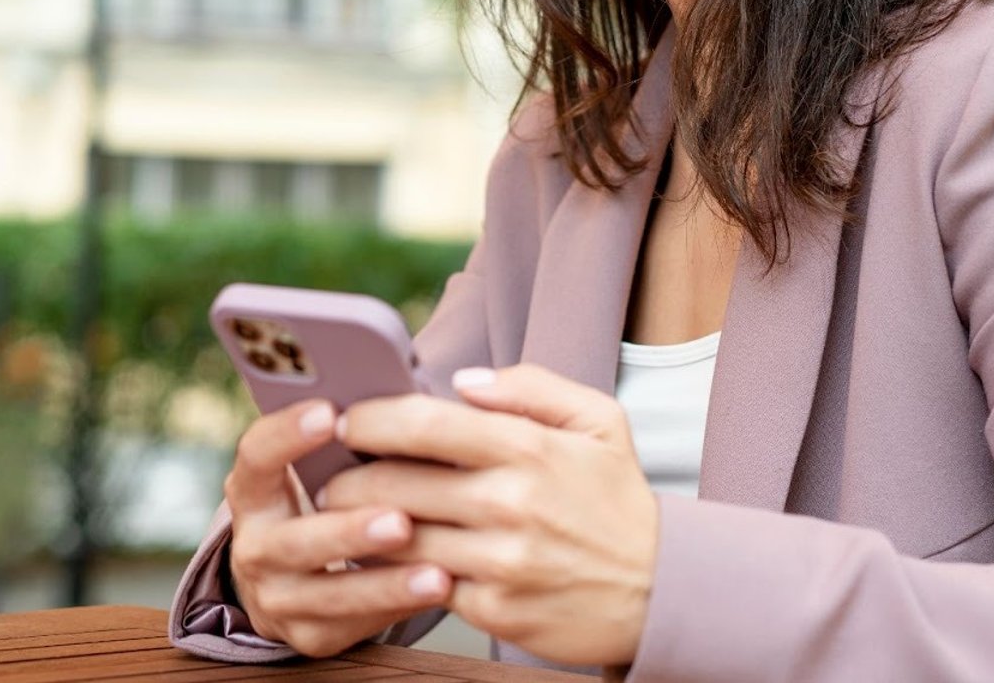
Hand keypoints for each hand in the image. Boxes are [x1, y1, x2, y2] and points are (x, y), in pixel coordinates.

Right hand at [222, 398, 453, 656]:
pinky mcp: (309, 636)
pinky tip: (439, 589)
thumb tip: (404, 394)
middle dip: (348, 530)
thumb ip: (351, 435)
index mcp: (254, 490)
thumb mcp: (325, 466)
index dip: (287, 434)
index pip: (256, 456)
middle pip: (294, 540)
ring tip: (436, 570)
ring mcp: (277, 596)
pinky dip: (398, 607)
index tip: (328, 410)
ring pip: (329, 594)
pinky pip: (354, 625)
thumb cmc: (333, 495)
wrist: (299, 577)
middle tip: (398, 517)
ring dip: (385, 581)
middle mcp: (255, 545)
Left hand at [321, 364, 658, 666]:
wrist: (662, 590)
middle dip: (348, 478)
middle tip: (331, 476)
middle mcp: (511, 504)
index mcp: (529, 448)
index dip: (370, 418)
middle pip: (395, 484)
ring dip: (359, 529)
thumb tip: (464, 382)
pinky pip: (424, 586)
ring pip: (398, 539)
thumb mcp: (599, 422)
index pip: (424, 422)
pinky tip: (384, 560)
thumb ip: (532, 387)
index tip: (346, 418)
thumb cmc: (618, 500)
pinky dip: (395, 572)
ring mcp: (502, 561)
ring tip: (345, 518)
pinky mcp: (496, 611)